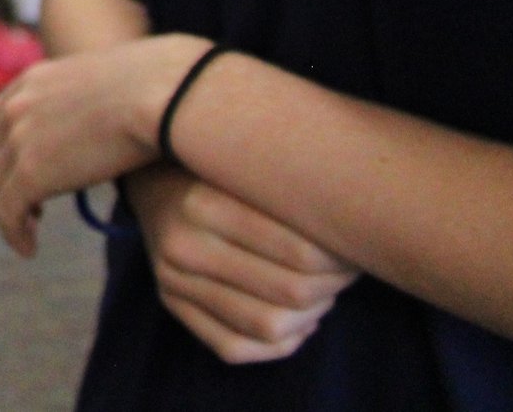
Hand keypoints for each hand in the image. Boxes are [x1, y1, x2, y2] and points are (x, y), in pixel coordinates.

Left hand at [0, 34, 210, 256]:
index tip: (30, 170)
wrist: (162, 93)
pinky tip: (30, 250)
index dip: (9, 148)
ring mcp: (19, 139)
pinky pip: (8, 213)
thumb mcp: (115, 82)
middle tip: (31, 206)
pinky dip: (14, 234)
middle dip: (4, 181)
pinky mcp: (30, 173)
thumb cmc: (164, 87)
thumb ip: (102, 98)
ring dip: (8, 212)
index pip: (1, 118)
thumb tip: (129, 114)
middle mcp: (17, 106)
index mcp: (35, 80)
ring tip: (30, 231)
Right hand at [125, 165, 358, 364]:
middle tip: (347, 268)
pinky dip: (278, 344)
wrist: (153, 177)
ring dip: (311, 315)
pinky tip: (297, 321)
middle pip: (291, 292)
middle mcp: (184, 246)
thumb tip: (358, 227)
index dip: (342, 257)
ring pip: (268, 327)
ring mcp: (172, 280)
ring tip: (323, 292)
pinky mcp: (170, 303)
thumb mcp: (248, 165)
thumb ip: (291, 191)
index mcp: (204, 203)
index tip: (356, 243)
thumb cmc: (219, 168)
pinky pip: (235, 347)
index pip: (302, 253)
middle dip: (333, 285)